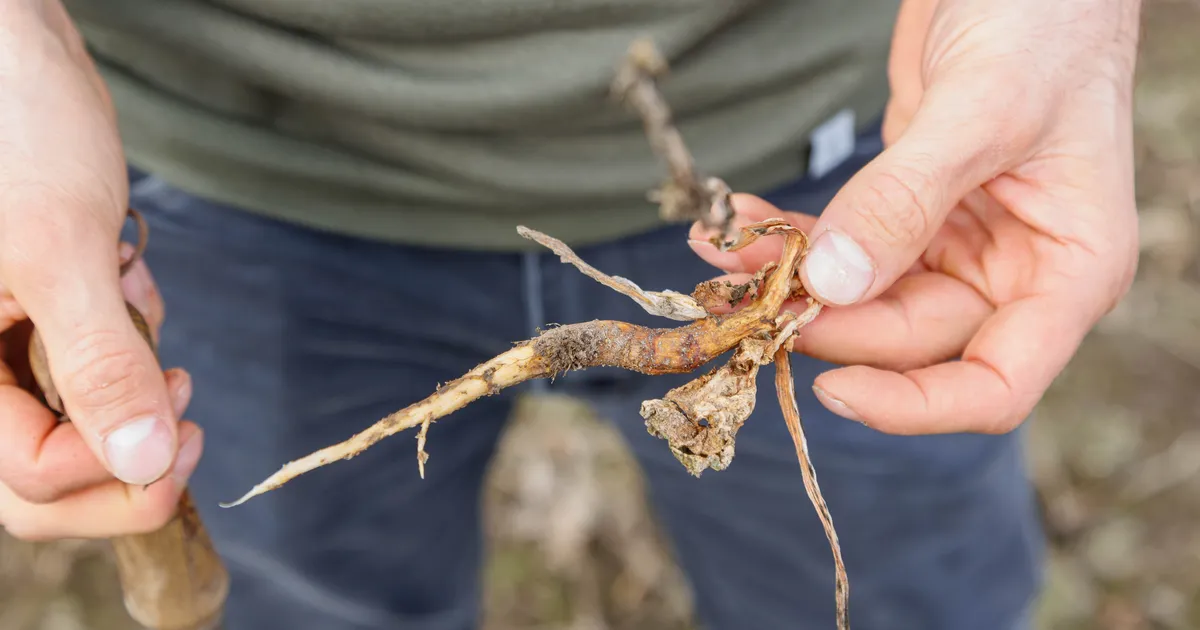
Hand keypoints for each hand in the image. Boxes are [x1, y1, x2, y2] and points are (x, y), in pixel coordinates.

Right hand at [0, 1, 200, 540]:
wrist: (15, 55)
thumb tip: (144, 464)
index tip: (184, 431)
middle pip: (48, 473)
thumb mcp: (61, 250)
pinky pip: (91, 359)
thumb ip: (99, 363)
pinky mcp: (37, 311)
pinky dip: (128, 334)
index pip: (30, 479)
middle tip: (189, 416)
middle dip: (129, 451)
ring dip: (132, 378)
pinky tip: (131, 280)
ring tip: (139, 304)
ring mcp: (2, 341)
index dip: (115, 475)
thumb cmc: (18, 130)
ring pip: (79, 417)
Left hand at [689, 0, 1141, 434]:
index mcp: (1068, 270)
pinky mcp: (911, 211)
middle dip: (825, 322)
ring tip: (719, 258)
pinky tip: (743, 228)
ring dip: (791, 282)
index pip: (995, 383)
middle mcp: (1016, 270)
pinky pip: (847, 249)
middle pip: (908, 339)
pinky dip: (794, 242)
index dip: (913, 405)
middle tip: (745, 299)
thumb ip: (907, 199)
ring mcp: (959, 242)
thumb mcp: (983, 109)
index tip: (831, 389)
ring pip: (866, 299)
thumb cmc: (1047, 21)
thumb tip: (836, 285)